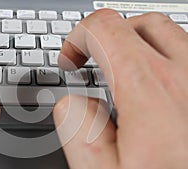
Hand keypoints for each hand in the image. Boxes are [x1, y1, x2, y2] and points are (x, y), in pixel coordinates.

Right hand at [54, 9, 187, 168]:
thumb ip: (77, 128)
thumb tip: (73, 103)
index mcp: (152, 91)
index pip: (104, 29)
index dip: (78, 38)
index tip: (71, 61)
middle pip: (139, 25)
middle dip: (107, 37)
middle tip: (93, 62)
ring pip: (172, 38)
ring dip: (138, 48)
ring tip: (122, 76)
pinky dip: (167, 66)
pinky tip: (158, 95)